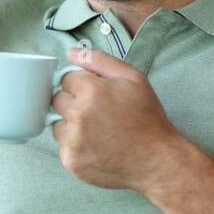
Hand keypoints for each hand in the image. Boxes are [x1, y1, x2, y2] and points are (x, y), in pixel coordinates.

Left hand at [51, 44, 189, 192]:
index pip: (65, 78)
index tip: (97, 96)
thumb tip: (71, 52)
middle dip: (74, 103)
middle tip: (98, 113)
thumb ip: (99, 60)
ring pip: (56, 123)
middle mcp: (78, 115)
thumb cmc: (146, 118)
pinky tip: (96, 146)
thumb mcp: (133, 78)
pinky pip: (61, 146)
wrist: (156, 160)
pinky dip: (74, 145)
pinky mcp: (70, 161)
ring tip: (98, 130)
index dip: (82, 85)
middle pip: (57, 99)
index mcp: (91, 91)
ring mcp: (72, 140)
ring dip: (71, 124)